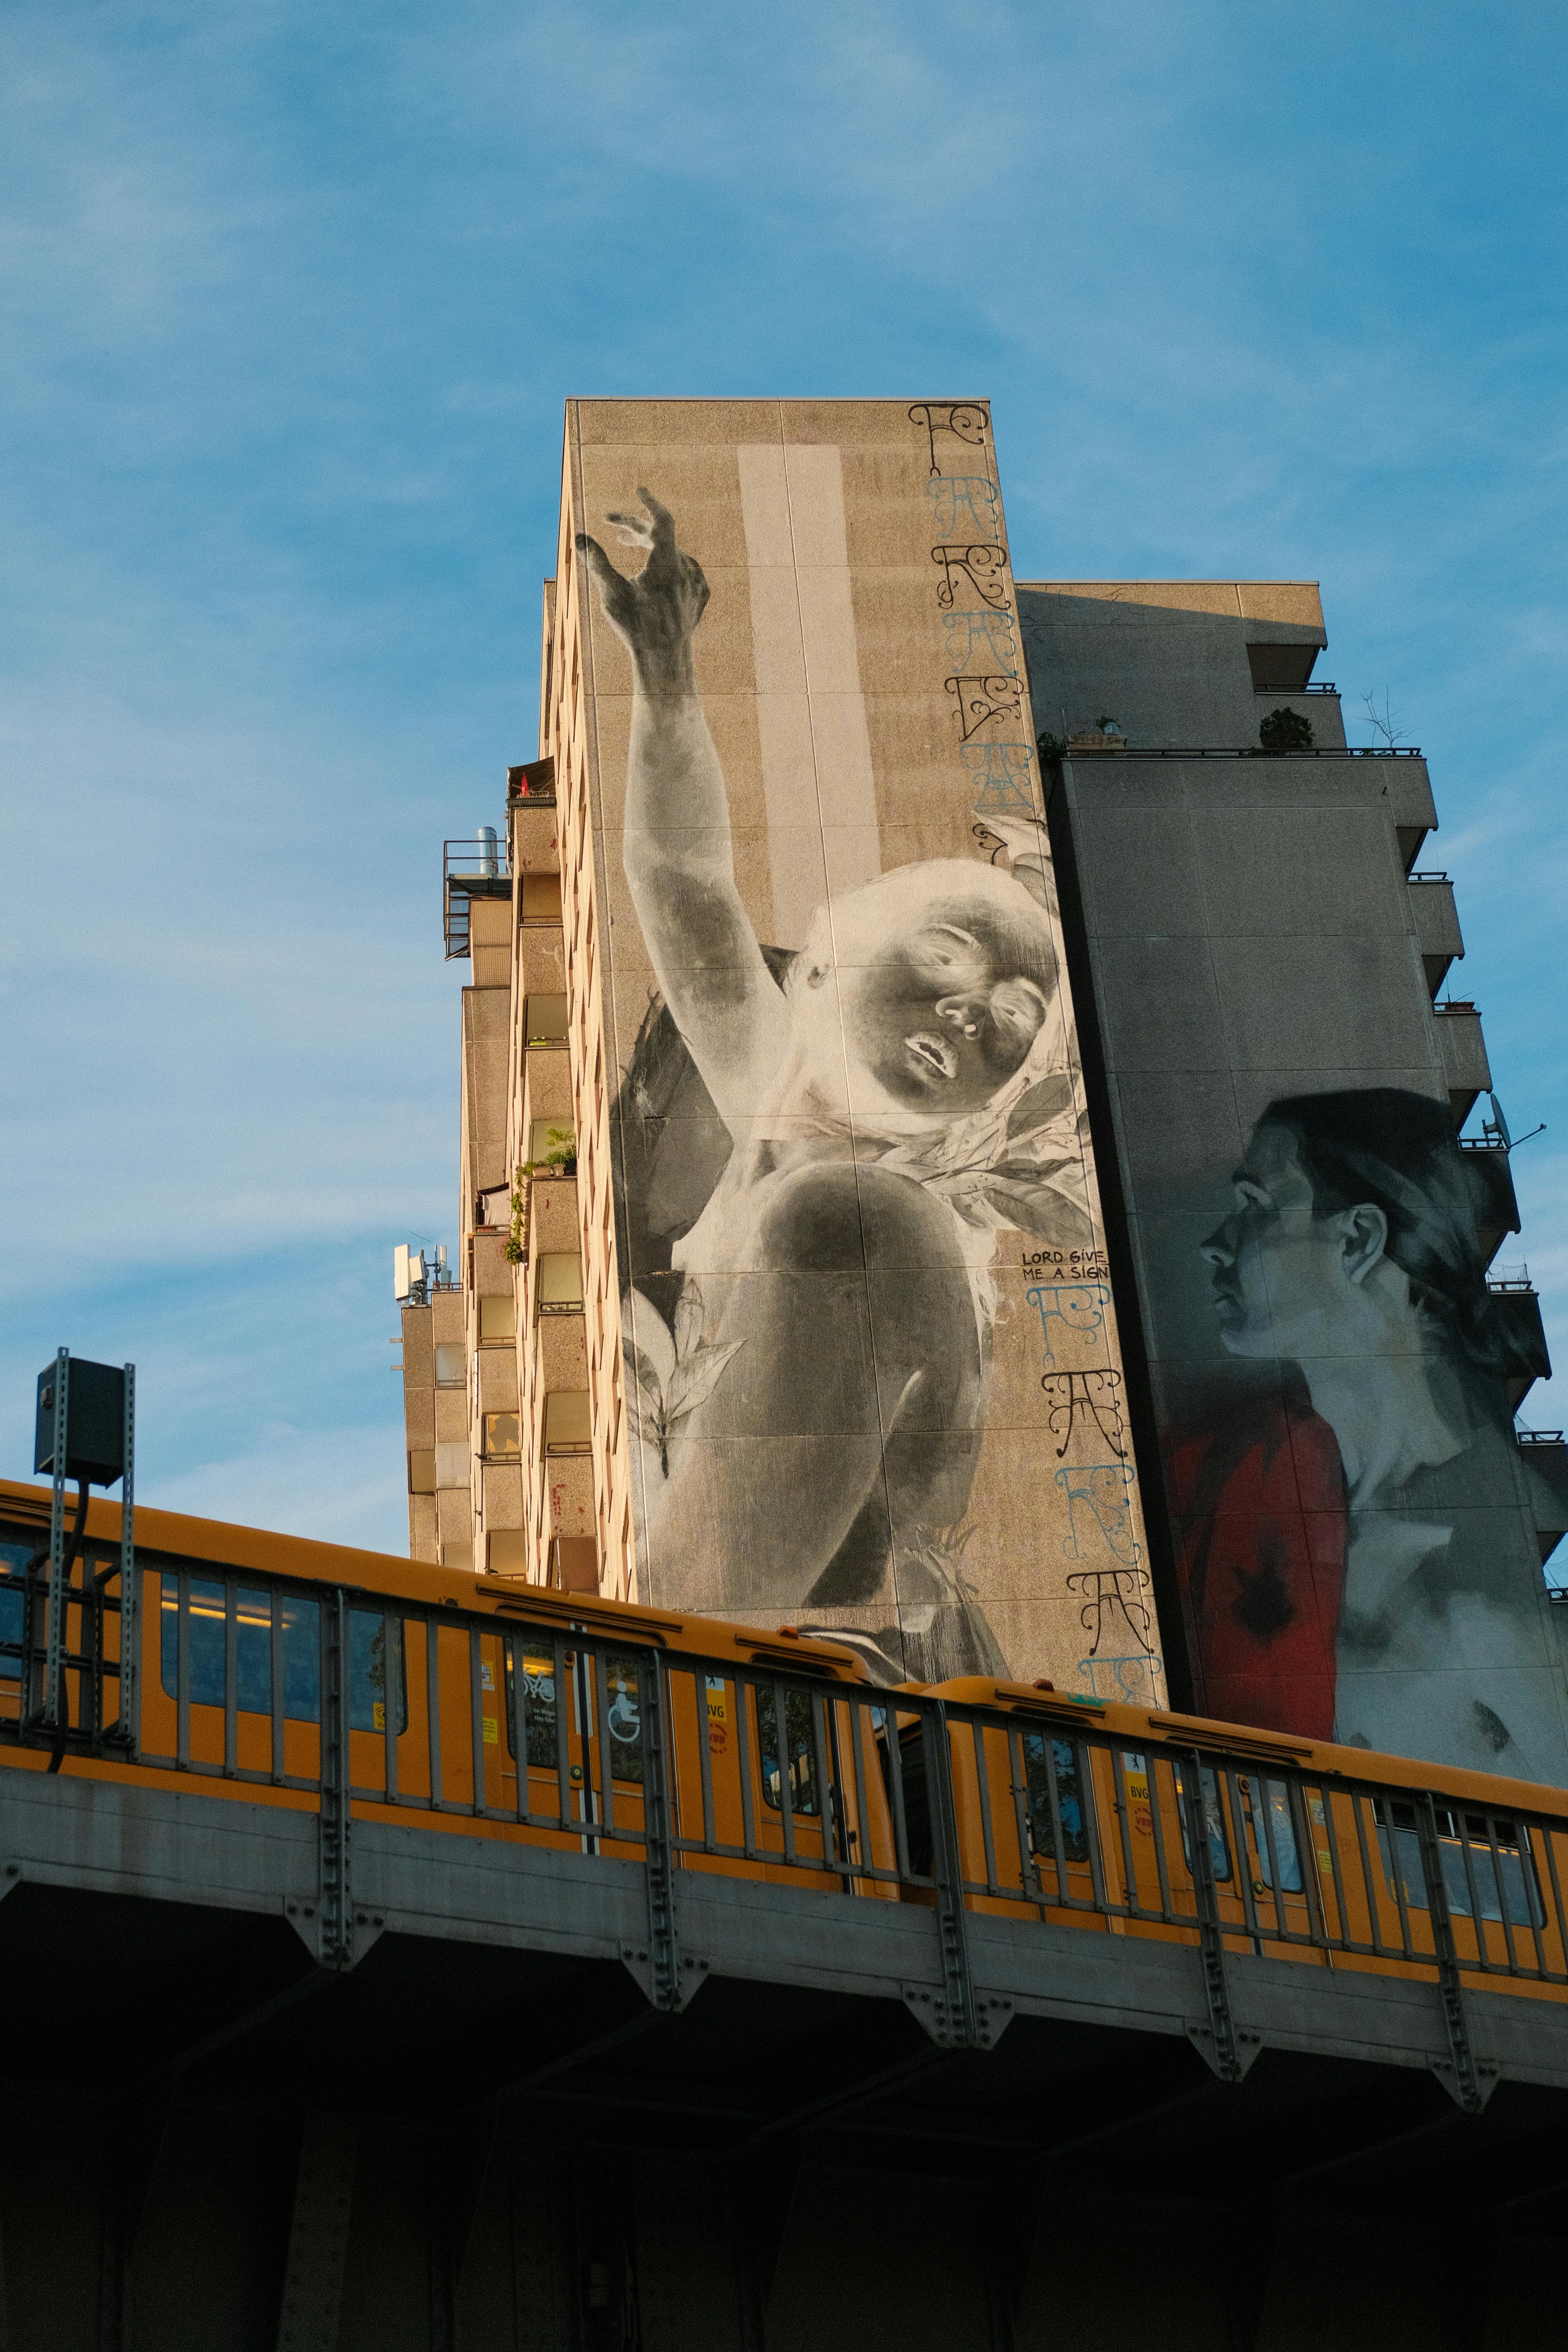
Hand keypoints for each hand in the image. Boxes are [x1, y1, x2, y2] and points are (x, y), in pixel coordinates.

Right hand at [576, 488, 709, 688]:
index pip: (661, 519)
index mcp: (667, 561)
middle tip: (613, 528)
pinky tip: (656, 570)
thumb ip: (596, 561)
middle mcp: (686, 568)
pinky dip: (667, 565)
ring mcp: (696, 583)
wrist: (666, 662)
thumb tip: (578, 536)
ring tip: (631, 544)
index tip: (639, 490)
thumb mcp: (612, 593)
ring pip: (673, 554)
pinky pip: (684, 572)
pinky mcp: (700, 598)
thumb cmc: (637, 628)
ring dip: (650, 547)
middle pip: (660, 537)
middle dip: (635, 529)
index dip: (649, 502)